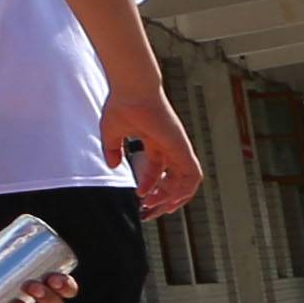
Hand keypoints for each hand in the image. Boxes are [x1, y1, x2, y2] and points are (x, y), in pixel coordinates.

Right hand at [113, 91, 202, 217]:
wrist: (132, 91)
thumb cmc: (121, 105)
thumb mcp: (111, 133)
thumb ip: (112, 149)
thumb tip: (111, 165)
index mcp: (154, 141)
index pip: (157, 169)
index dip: (149, 186)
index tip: (139, 197)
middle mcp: (169, 147)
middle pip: (173, 179)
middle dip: (163, 198)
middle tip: (150, 211)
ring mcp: (178, 148)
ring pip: (186, 182)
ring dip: (174, 198)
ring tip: (158, 209)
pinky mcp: (182, 149)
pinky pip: (192, 176)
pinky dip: (184, 191)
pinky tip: (169, 200)